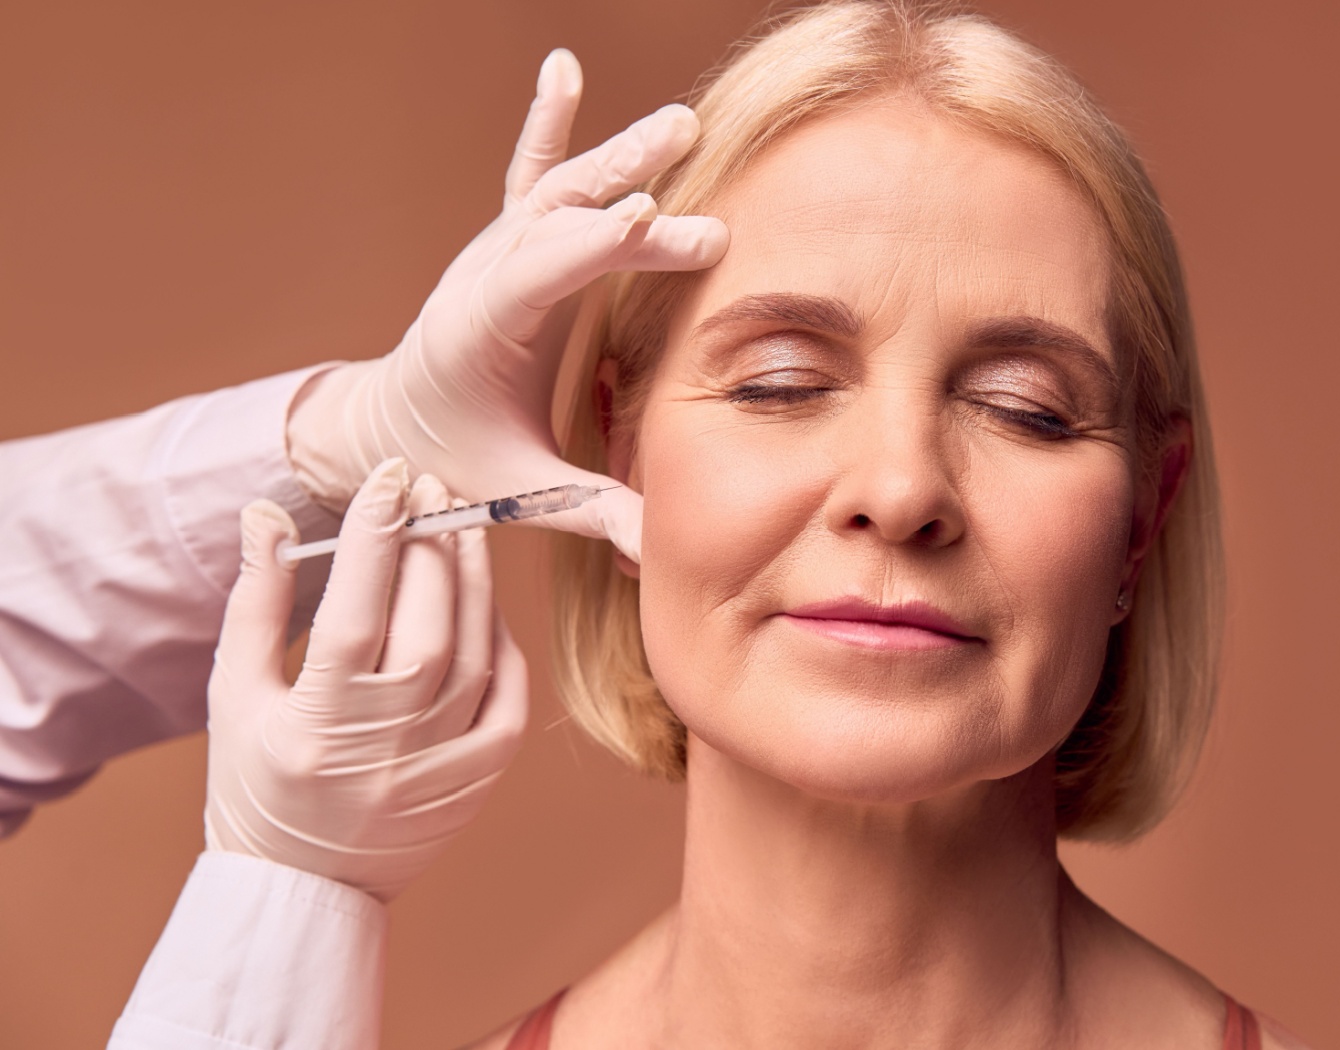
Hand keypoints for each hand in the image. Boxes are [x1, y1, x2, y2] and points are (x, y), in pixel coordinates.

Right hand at [205, 459, 528, 900]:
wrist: (303, 887)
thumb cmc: (256, 779)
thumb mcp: (235, 694)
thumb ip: (258, 601)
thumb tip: (266, 514)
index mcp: (319, 723)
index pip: (356, 610)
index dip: (376, 537)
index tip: (390, 476)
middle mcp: (387, 745)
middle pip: (427, 625)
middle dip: (431, 544)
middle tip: (431, 486)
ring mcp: (441, 768)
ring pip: (476, 653)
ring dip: (473, 582)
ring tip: (461, 525)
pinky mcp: (478, 783)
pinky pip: (507, 699)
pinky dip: (502, 645)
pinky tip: (485, 605)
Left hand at [286, 49, 727, 563]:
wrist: (387, 428)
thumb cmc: (449, 457)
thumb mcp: (516, 491)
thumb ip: (589, 513)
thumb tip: (661, 553)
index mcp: (479, 330)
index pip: (548, 275)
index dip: (606, 248)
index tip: (664, 225)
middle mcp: (482, 277)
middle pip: (560, 226)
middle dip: (632, 215)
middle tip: (702, 212)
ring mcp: (493, 253)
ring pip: (556, 191)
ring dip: (617, 156)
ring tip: (680, 124)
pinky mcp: (506, 246)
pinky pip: (527, 176)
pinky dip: (547, 123)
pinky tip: (562, 69)